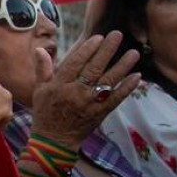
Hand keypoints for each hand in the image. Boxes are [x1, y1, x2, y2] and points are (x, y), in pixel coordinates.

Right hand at [30, 31, 141, 150]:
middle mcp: (76, 93)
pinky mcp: (100, 113)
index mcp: (60, 85)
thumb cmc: (45, 112)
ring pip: (108, 81)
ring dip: (122, 66)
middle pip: (94, 68)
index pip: (75, 63)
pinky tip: (137, 77)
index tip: (98, 37)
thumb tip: (40, 49)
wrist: (54, 141)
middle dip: (107, 51)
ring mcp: (90, 104)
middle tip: (118, 35)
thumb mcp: (39, 90)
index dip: (87, 49)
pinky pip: (116, 99)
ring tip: (133, 53)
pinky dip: (127, 88)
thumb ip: (43, 69)